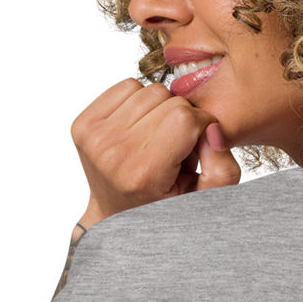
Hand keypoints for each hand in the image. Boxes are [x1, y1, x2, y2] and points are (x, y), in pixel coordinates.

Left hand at [67, 75, 242, 223]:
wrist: (115, 215)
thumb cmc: (164, 204)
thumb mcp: (204, 199)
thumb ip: (222, 169)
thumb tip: (212, 128)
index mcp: (142, 174)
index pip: (185, 117)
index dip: (200, 126)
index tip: (196, 146)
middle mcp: (111, 153)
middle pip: (165, 97)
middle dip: (178, 116)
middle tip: (172, 146)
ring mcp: (91, 136)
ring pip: (144, 88)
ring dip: (157, 108)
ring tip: (153, 138)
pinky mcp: (79, 122)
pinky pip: (123, 86)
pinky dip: (136, 101)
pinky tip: (136, 128)